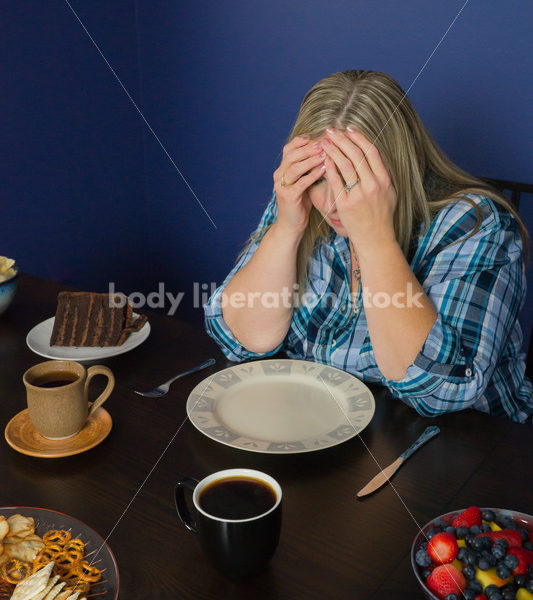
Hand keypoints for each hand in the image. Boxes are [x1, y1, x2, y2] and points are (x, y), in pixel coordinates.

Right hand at [273, 136, 325, 235]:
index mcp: (282, 169)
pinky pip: (301, 182)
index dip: (302, 140)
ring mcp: (282, 186)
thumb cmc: (301, 202)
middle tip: (324, 141)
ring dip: (311, 158)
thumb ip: (309, 167)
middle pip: (291, 154)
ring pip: (295, 166)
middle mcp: (279, 175)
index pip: (289, 148)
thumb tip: (326, 148)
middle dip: (308, 147)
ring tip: (325, 153)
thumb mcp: (304, 181)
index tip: (318, 135)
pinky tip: (325, 169)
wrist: (292, 225)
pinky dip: (313, 174)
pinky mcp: (288, 196)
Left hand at [322, 128, 396, 251]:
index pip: (371, 152)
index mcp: (385, 180)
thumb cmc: (381, 216)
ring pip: (345, 165)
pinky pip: (335, 181)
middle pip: (356, 155)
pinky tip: (323, 159)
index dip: (359, 138)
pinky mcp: (346, 205)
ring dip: (333, 150)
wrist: (375, 239)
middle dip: (342, 140)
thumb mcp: (389, 193)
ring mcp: (359, 195)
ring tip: (323, 142)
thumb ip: (381, 175)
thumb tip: (372, 155)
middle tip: (331, 131)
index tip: (348, 129)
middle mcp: (373, 185)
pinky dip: (329, 167)